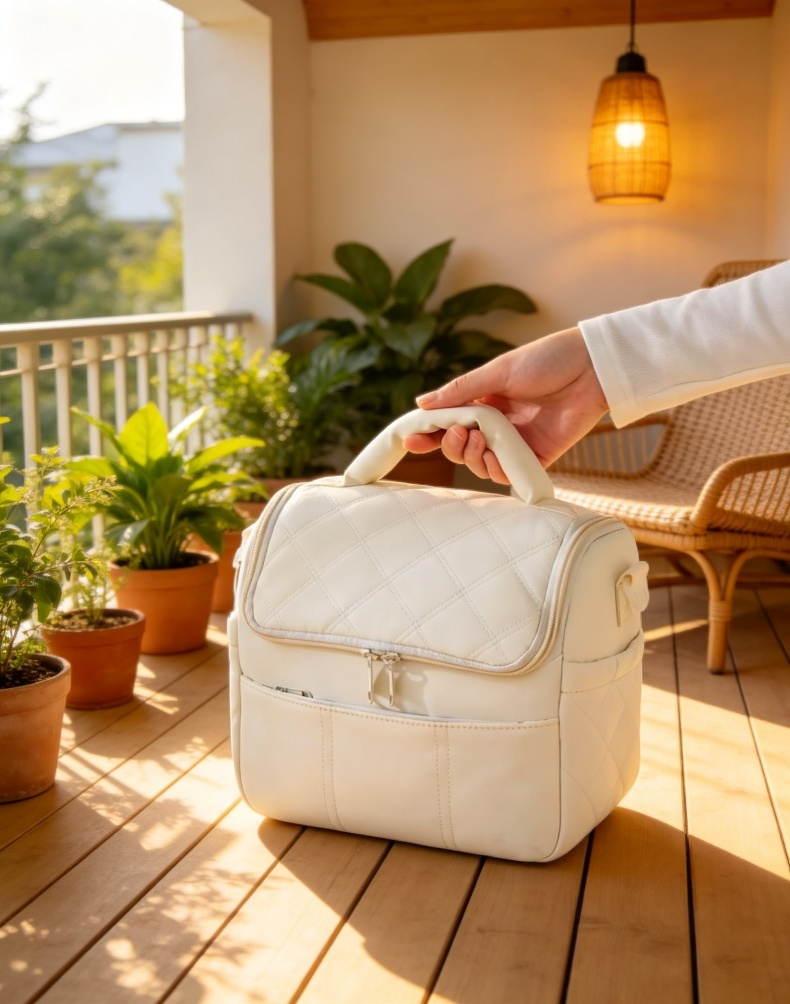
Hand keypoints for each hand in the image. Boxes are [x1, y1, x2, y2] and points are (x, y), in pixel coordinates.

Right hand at [403, 327, 607, 480]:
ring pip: (481, 464)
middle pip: (461, 447)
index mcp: (486, 400)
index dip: (429, 433)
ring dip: (471, 456)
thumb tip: (421, 404)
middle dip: (451, 445)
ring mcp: (517, 442)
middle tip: (458, 433)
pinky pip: (508, 473)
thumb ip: (460, 391)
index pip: (450, 422)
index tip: (411, 438)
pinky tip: (493, 456)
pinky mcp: (537, 456)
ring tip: (477, 438)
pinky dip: (495, 469)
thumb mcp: (498, 371)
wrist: (591, 367)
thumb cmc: (548, 360)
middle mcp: (498, 424)